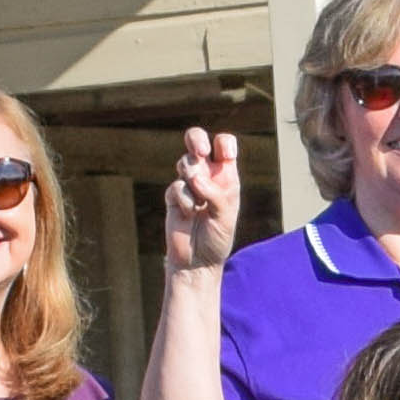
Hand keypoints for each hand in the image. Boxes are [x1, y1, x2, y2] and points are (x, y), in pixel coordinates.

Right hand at [165, 127, 244, 274]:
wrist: (196, 260)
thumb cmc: (217, 238)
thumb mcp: (225, 216)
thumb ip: (214, 194)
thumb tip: (194, 177)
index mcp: (226, 176)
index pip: (224, 145)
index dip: (223, 143)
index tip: (225, 155)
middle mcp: (207, 176)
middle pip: (197, 141)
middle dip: (196, 139)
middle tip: (201, 152)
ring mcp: (188, 184)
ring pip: (185, 162)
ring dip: (193, 178)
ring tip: (200, 203)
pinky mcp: (173, 195)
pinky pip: (176, 186)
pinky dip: (184, 200)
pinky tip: (189, 214)